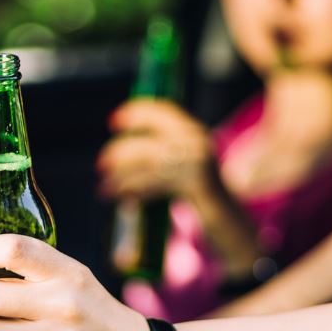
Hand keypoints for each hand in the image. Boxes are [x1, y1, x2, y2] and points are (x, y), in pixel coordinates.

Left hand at [97, 99, 218, 200]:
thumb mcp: (184, 164)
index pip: (164, 110)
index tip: (113, 121)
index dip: (137, 113)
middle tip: (102, 164)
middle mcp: (199, 142)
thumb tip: (123, 145)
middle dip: (121, 151)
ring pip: (150, 162)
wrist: (230, 220)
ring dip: (123, 176)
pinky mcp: (198, 184)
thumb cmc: (199, 194)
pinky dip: (137, 190)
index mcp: (195, 131)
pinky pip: (157, 183)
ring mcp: (200, 162)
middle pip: (151, 139)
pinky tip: (123, 199)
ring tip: (105, 188)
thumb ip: (164, 149)